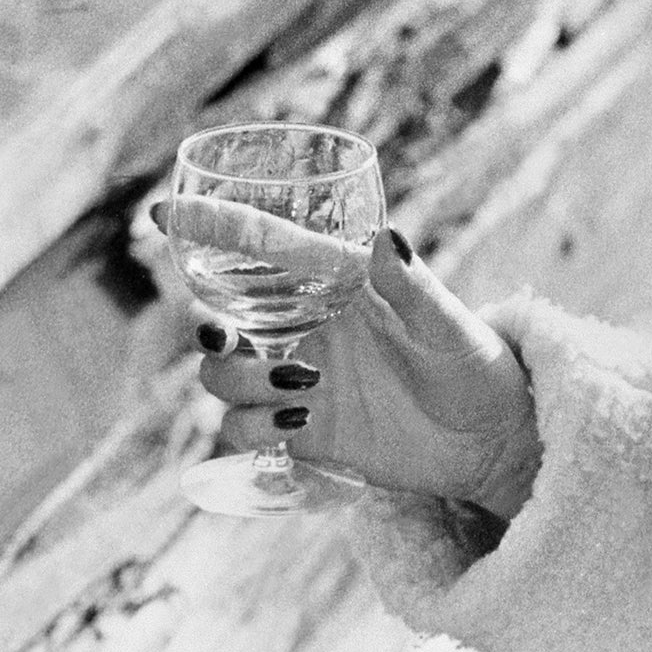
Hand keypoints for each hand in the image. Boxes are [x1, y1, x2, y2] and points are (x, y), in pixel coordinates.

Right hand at [163, 219, 543, 520]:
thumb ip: (415, 287)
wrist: (491, 439)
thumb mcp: (451, 325)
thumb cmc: (477, 364)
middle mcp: (308, 328)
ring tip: (304, 388)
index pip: (266, 249)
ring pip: (223, 376)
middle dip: (207, 326)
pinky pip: (242, 429)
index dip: (214, 228)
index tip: (161, 212)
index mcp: (339, 285)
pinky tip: (299, 423)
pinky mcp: (300, 431)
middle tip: (226, 336)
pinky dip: (252, 426)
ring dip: (241, 381)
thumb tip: (387, 235)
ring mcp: (299, 380)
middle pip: (223, 318)